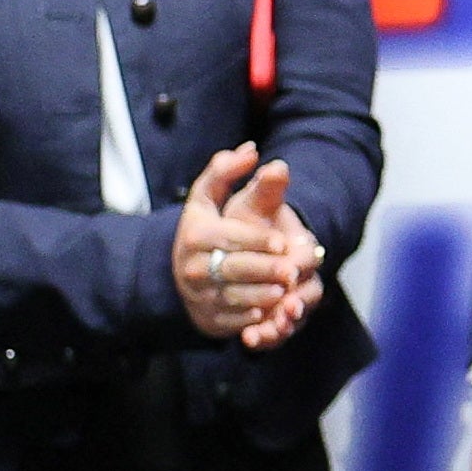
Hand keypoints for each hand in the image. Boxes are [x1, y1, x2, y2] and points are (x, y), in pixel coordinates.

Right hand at [173, 144, 320, 342]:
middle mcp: (193, 267)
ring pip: (231, 297)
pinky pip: (228, 320)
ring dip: (260, 296)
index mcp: (196, 235)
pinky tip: (268, 312)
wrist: (180, 269)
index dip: (258, 240)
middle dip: (264, 271)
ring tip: (284, 291)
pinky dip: (248, 318)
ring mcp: (198, 295)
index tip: (283, 243)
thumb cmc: (204, 228)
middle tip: (291, 272)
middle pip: (232, 269)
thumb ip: (224, 171)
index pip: (229, 238)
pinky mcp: (206, 318)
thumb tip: (251, 150)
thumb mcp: (207, 197)